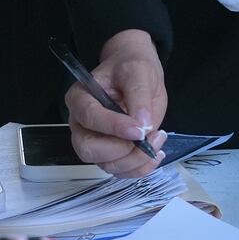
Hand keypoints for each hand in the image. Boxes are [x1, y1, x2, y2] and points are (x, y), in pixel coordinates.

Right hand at [65, 29, 168, 177]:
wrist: (138, 75)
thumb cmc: (132, 68)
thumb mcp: (138, 72)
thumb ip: (139, 96)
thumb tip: (142, 126)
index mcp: (80, 98)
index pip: (89, 117)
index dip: (113, 126)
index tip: (139, 129)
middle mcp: (81, 124)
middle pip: (89, 149)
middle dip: (120, 150)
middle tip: (147, 137)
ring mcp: (94, 142)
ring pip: (106, 165)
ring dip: (135, 160)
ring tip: (158, 137)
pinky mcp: (110, 154)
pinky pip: (121, 171)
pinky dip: (140, 168)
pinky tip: (155, 152)